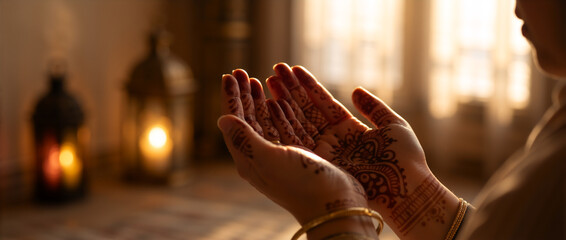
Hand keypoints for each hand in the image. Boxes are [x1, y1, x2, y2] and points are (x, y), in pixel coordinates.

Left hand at [219, 70, 378, 238]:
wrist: (335, 206)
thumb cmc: (300, 184)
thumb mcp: (267, 160)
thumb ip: (244, 139)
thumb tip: (221, 119)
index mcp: (251, 159)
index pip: (236, 122)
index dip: (232, 98)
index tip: (229, 75)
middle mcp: (266, 156)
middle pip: (251, 119)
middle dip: (245, 95)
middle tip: (242, 73)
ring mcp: (286, 155)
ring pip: (270, 120)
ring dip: (264, 99)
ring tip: (262, 79)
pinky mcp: (305, 153)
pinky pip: (291, 126)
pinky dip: (285, 109)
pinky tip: (281, 99)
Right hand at [265, 63, 458, 238]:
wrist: (406, 188)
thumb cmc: (405, 158)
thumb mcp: (392, 125)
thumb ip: (374, 107)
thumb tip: (356, 90)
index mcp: (349, 129)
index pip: (323, 102)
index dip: (308, 86)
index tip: (293, 69)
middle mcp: (333, 140)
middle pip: (307, 110)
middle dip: (290, 90)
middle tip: (275, 70)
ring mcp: (324, 151)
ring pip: (298, 121)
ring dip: (283, 101)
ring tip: (269, 80)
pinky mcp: (318, 162)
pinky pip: (297, 138)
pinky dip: (284, 121)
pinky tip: (273, 103)